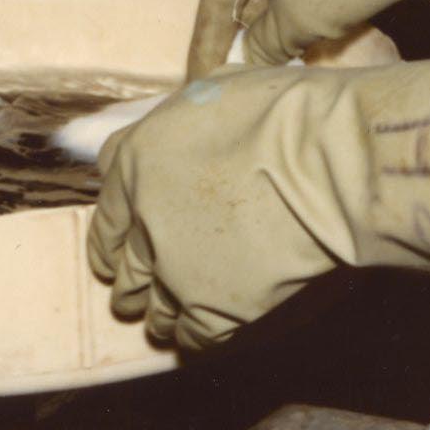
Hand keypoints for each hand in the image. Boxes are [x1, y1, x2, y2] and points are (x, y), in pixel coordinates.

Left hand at [89, 47, 429, 350]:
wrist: (326, 162)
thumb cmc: (284, 114)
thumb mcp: (210, 91)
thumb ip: (174, 124)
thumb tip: (173, 135)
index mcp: (135, 164)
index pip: (103, 216)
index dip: (108, 239)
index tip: (114, 254)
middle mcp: (144, 221)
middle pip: (123, 270)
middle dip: (131, 284)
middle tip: (138, 294)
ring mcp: (176, 270)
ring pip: (154, 310)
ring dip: (161, 314)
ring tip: (171, 319)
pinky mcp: (214, 309)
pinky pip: (194, 338)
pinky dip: (198, 336)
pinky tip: (210, 331)